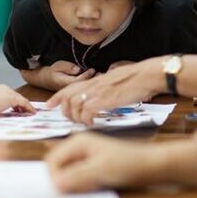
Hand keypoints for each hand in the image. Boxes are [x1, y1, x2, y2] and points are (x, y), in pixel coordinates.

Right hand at [0, 84, 34, 115]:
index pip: (9, 94)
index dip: (14, 102)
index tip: (17, 108)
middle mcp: (5, 88)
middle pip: (17, 96)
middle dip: (22, 103)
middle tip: (25, 111)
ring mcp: (9, 93)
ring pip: (22, 99)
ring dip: (26, 106)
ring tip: (30, 112)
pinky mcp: (13, 98)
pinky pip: (25, 103)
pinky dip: (29, 108)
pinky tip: (32, 112)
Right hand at [36, 61, 95, 90]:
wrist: (45, 80)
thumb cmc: (52, 72)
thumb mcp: (58, 66)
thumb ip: (68, 67)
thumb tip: (77, 69)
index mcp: (65, 83)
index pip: (78, 81)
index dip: (86, 76)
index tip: (92, 70)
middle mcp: (70, 90)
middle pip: (84, 88)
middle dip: (93, 81)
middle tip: (101, 74)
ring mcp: (73, 93)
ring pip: (85, 89)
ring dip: (93, 83)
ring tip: (102, 76)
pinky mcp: (75, 93)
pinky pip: (84, 89)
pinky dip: (90, 84)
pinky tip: (97, 79)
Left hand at [46, 57, 164, 123]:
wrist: (147, 75)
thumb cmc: (137, 79)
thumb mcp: (116, 81)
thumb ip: (106, 86)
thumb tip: (104, 93)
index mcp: (95, 80)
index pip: (69, 87)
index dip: (57, 97)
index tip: (49, 105)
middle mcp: (93, 85)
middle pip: (67, 97)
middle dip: (65, 110)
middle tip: (71, 119)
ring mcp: (98, 92)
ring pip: (74, 105)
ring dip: (75, 117)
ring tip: (83, 122)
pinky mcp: (105, 99)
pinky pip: (86, 111)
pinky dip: (85, 119)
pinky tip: (92, 122)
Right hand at [46, 133, 151, 192]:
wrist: (150, 166)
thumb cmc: (128, 163)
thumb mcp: (100, 170)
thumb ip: (77, 176)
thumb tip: (54, 184)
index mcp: (77, 142)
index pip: (53, 160)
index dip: (53, 176)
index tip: (59, 193)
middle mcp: (78, 148)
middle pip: (58, 167)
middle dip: (61, 181)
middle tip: (72, 193)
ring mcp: (84, 158)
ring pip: (67, 174)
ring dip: (71, 185)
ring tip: (86, 189)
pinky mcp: (91, 168)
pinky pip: (77, 178)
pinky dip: (80, 186)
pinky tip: (91, 189)